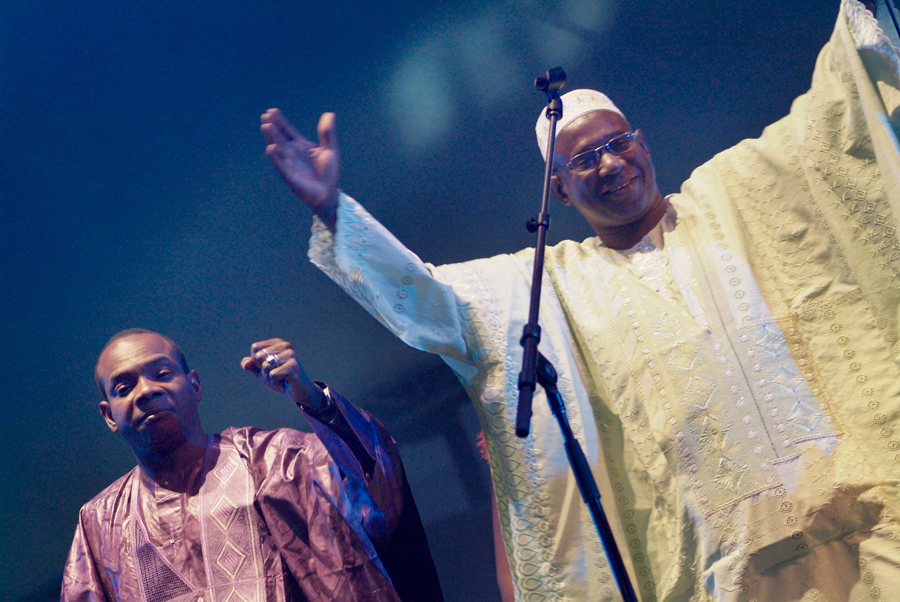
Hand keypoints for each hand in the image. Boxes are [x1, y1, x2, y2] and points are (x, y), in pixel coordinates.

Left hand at [241, 338, 327, 412]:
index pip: (255, 348)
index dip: (257, 361)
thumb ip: (251, 365)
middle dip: (263, 370)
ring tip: (281, 377)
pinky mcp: (294, 366)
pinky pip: (273, 375)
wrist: (298, 392)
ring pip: (265, 366)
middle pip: (259, 356)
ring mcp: (291, 355)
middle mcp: (285, 345)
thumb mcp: (261, 371)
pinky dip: (275, 382)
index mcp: (278, 343)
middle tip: (276, 374)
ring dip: (269, 377)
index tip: (270, 367)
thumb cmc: (280, 379)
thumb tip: (245, 364)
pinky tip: (285, 381)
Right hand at [261, 109, 339, 231]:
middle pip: (279, 137)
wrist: (328, 192)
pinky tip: (271, 148)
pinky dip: (275, 157)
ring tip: (266, 126)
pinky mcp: (289, 176)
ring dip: (271, 138)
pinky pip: (280, 166)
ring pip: (277, 149)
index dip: (280, 121)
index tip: (272, 110)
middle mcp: (291, 153)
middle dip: (273, 127)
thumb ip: (327, 133)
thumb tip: (330, 114)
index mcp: (300, 145)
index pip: (287, 131)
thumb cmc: (328, 173)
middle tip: (266, 115)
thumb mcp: (330, 149)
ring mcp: (288, 164)